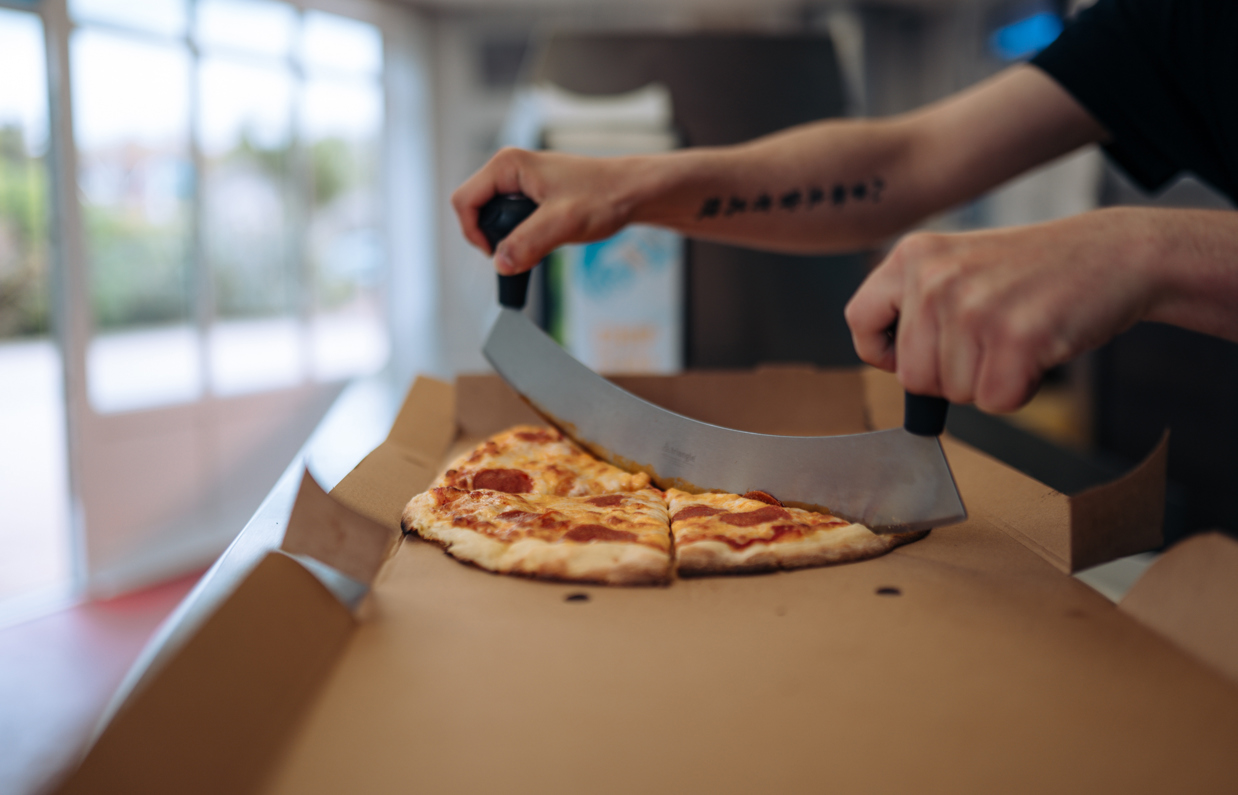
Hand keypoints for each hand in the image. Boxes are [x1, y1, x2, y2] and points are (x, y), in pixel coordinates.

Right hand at [451, 147, 644, 273]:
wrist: (634, 192)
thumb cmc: (605, 195)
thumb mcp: (563, 222)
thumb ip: (528, 242)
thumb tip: (500, 263)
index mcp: (508, 165)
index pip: (464, 200)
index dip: (473, 232)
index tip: (496, 255)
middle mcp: (510, 169)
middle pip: (476, 210)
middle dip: (493, 238)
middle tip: (521, 253)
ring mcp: (521, 182)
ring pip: (495, 218)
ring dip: (510, 238)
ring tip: (539, 244)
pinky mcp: (533, 195)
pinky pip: (512, 220)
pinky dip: (523, 236)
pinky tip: (545, 240)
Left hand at [844, 209, 1164, 412]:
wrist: (1114, 254)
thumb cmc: (1033, 271)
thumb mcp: (957, 265)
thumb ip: (916, 305)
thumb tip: (888, 365)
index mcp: (912, 255)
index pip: (859, 322)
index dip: (885, 353)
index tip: (915, 353)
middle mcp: (934, 277)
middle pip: (912, 377)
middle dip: (952, 376)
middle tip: (991, 339)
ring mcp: (974, 306)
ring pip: (955, 393)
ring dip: (990, 380)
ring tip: (1018, 335)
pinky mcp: (1016, 336)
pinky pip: (996, 402)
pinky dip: (1020, 390)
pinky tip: (1038, 350)